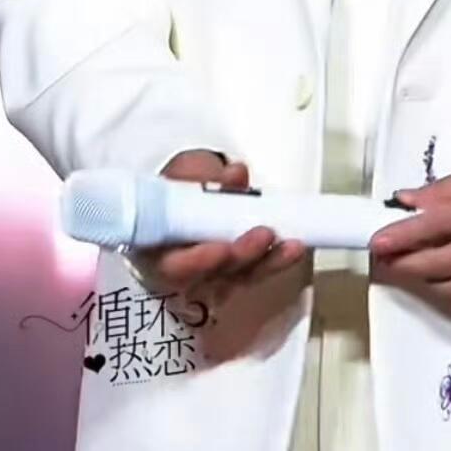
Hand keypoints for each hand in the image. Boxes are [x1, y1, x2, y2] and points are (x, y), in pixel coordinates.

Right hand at [135, 149, 306, 302]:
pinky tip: (294, 247)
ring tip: (292, 244)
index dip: (197, 261)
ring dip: (268, 261)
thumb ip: (201, 173)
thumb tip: (236, 176)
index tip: (221, 249)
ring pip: (240, 278)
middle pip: (213, 277)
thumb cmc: (177, 187)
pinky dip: (277, 259)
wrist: (187, 193)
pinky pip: (257, 271)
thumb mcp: (181, 172)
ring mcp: (212, 276)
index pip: (173, 266)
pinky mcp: (237, 272)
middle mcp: (184, 271)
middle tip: (263, 235)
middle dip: (241, 258)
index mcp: (157, 248)